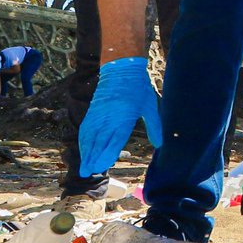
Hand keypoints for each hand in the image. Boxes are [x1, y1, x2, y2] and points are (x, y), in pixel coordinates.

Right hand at [78, 57, 161, 175]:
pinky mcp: (92, 111)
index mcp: (124, 117)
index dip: (107, 153)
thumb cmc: (138, 88)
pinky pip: (85, 129)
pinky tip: (83, 150)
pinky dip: (83, 141)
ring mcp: (98, 114)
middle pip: (98, 141)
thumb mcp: (150, 106)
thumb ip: (154, 126)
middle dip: (93, 158)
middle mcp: (108, 117)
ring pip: (89, 137)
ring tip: (84, 168)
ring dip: (85, 153)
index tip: (102, 166)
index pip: (114, 139)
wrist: (121, 69)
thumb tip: (159, 145)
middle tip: (89, 173)